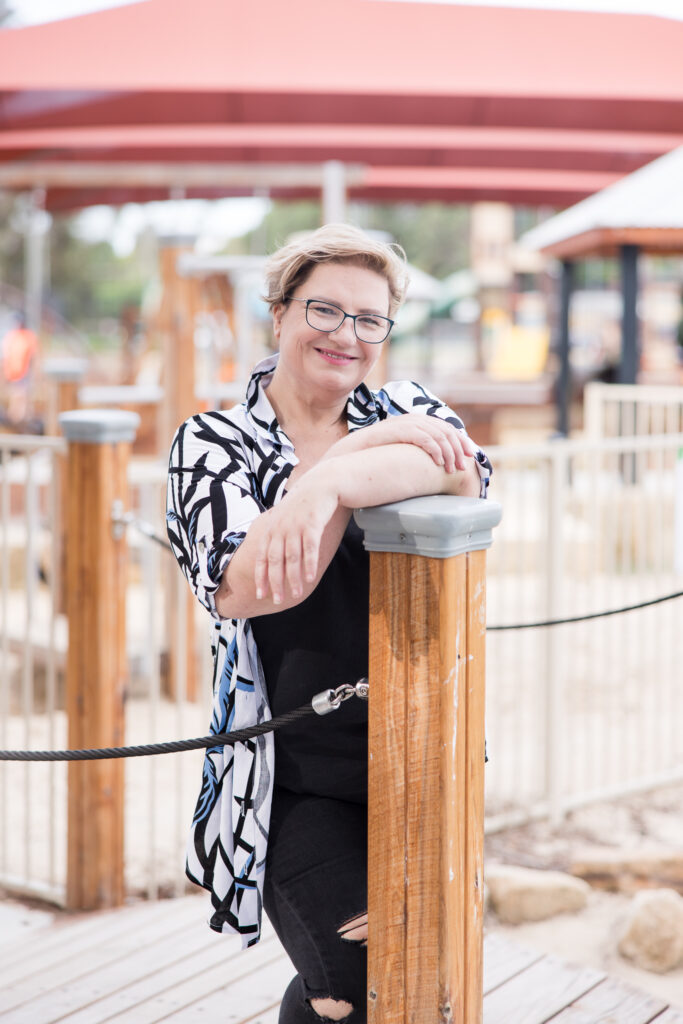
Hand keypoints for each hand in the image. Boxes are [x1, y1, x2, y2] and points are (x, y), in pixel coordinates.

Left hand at [253, 468, 340, 604]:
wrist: (322, 484)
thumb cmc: (303, 505)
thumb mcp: (283, 518)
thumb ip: (276, 536)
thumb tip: (272, 560)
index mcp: (271, 529)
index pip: (262, 556)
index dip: (260, 576)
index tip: (259, 594)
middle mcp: (280, 528)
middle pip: (275, 560)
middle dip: (275, 582)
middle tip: (277, 600)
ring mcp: (296, 525)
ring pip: (292, 557)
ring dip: (293, 578)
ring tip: (295, 594)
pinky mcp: (312, 523)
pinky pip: (310, 548)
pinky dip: (309, 564)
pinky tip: (310, 578)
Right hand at [325, 414, 477, 472]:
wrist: (346, 459)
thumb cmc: (373, 462)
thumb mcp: (401, 456)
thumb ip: (417, 455)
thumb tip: (439, 467)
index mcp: (414, 424)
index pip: (444, 427)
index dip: (460, 440)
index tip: (470, 455)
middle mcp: (410, 420)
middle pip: (444, 428)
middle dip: (458, 447)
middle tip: (463, 465)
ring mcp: (402, 424)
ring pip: (436, 433)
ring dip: (448, 451)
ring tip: (452, 467)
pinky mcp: (394, 431)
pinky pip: (421, 437)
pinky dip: (433, 448)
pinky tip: (438, 462)